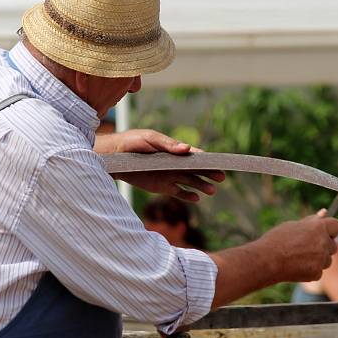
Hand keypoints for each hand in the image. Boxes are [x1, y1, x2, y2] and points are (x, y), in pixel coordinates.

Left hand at [96, 129, 224, 201]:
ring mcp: (169, 175)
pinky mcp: (162, 186)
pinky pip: (178, 192)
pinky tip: (197, 198)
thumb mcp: (150, 139)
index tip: (220, 163)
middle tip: (222, 177)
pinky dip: (187, 195)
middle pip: (196, 170)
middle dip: (209, 174)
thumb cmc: (133, 142)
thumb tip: (187, 148)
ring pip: (190, 182)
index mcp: (174, 150)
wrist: (116, 156)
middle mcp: (174, 164)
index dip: (207, 160)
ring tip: (212, 191)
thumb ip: (168, 145)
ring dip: (201, 186)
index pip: (194, 155)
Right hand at [262, 214, 337, 282]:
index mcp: (318, 227)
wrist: (266, 260)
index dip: (333, 230)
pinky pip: (318, 271)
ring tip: (298, 257)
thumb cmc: (276, 240)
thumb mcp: (293, 226)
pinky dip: (310, 270)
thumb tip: (324, 213)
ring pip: (327, 260)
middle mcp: (323, 242)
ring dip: (318, 259)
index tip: (327, 233)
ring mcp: (321, 259)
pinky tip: (296, 266)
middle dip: (323, 246)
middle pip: (333, 245)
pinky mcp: (316, 273)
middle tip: (305, 247)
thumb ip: (311, 221)